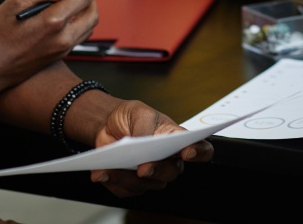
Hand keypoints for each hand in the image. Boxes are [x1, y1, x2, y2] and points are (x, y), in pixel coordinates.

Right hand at [0, 0, 99, 91]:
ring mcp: (63, 49)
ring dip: (88, 11)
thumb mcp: (15, 4)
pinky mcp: (59, 57)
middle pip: (92, 13)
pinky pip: (79, 37)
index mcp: (53, 21)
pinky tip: (67, 17)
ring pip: (88, 27)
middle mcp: (63, 37)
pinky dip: (81, 23)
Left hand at [88, 100, 213, 196]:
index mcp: (176, 139)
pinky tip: (101, 172)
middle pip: (172, 173)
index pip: (201, 149)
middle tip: (143, 167)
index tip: (187, 152)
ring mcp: (151, 174)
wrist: (107, 124)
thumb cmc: (130, 116)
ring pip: (147, 185)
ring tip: (111, 168)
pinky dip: (112, 181)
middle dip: (158, 171)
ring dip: (128, 178)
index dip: (199, 153)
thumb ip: (146, 127)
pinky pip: (126, 190)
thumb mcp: (139, 112)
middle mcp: (168, 160)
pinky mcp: (132, 184)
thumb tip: (145, 143)